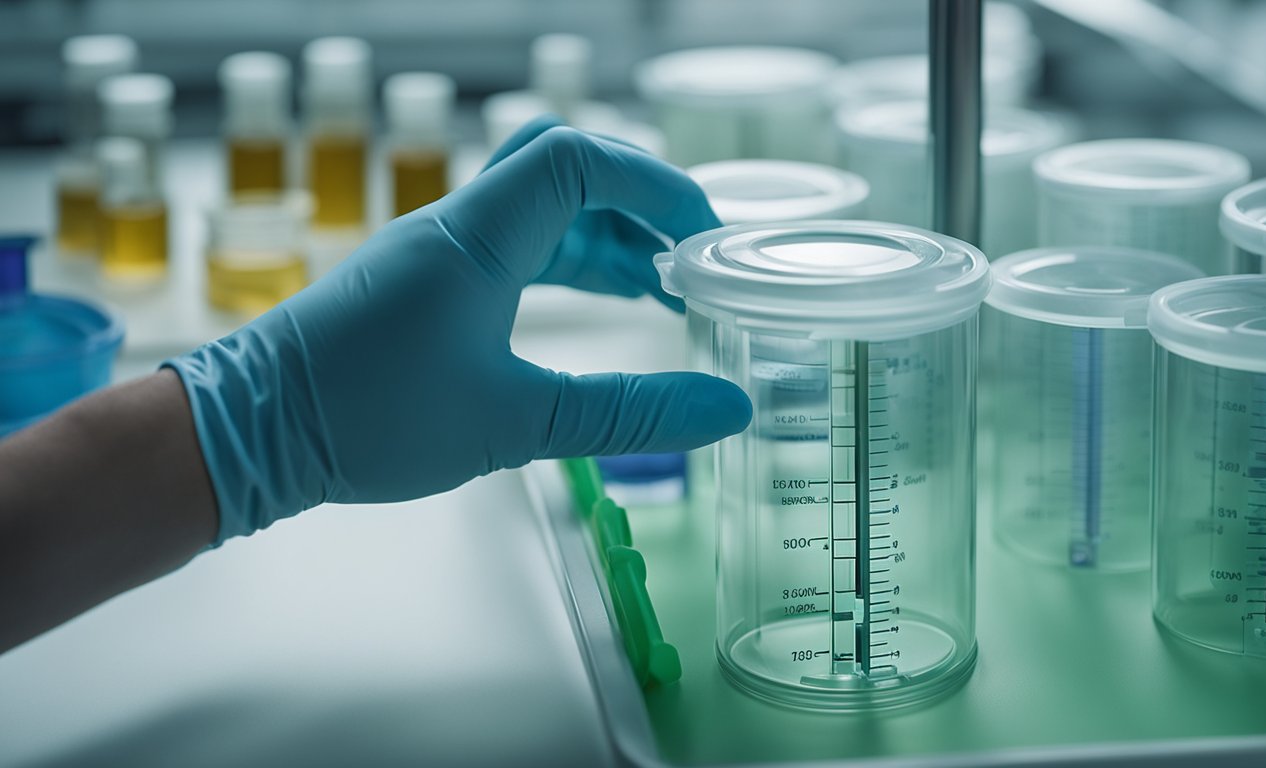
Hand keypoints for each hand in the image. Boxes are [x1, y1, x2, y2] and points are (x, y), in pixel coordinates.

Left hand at [168, 125, 751, 542]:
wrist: (248, 432)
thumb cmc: (368, 418)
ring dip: (603, 237)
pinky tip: (594, 302)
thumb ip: (627, 414)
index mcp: (478, 237)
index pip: (579, 160)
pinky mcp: (420, 284)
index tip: (703, 234)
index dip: (652, 183)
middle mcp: (456, 227)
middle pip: (562, 169)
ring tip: (662, 287)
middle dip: (635, 203)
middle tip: (688, 255)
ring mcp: (434, 253)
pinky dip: (564, 262)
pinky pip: (511, 247)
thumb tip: (726, 407)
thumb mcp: (515, 421)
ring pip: (538, 211)